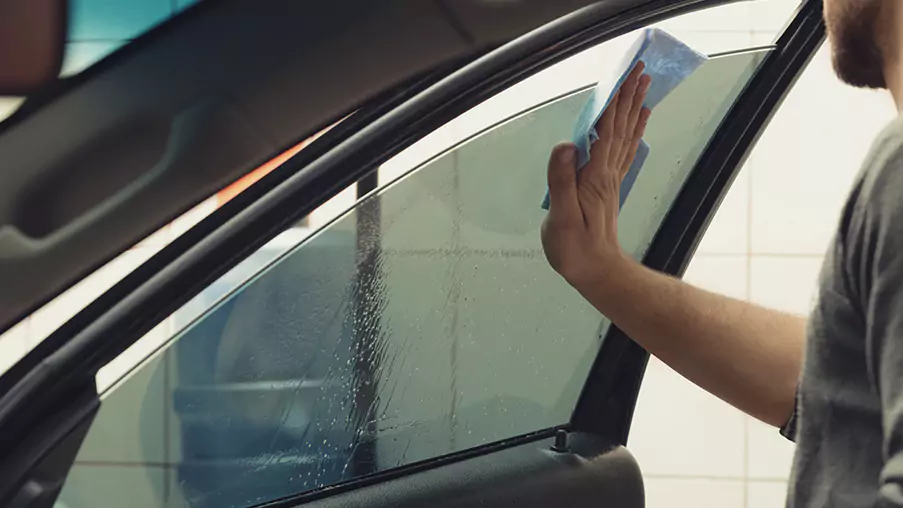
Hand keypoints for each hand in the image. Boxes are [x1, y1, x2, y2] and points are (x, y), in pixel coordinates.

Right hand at [541, 62, 650, 289]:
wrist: (597, 272)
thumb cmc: (575, 250)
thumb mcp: (561, 219)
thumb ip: (561, 182)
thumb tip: (566, 146)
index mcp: (593, 177)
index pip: (606, 132)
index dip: (614, 104)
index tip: (624, 77)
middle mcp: (606, 173)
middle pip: (621, 128)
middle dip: (629, 97)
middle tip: (640, 69)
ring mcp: (610, 180)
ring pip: (626, 136)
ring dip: (634, 109)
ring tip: (643, 86)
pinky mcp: (608, 187)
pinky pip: (625, 151)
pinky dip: (633, 131)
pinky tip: (638, 120)